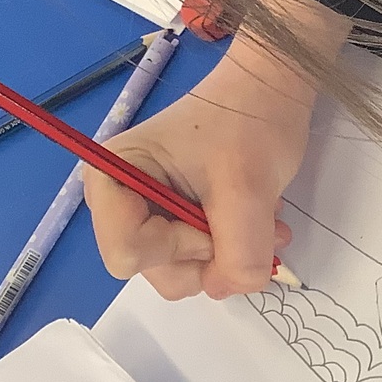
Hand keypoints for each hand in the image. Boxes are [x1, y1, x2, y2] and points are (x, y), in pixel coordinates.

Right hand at [83, 0, 342, 299]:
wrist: (270, 92)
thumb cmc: (251, 124)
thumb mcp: (249, 192)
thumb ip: (238, 256)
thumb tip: (227, 289)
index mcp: (110, 179)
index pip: (126, 254)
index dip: (178, 247)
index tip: (212, 215)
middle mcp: (115, 202)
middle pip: (152, 268)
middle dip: (208, 255)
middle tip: (246, 219)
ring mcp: (143, 214)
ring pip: (178, 272)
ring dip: (225, 254)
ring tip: (258, 219)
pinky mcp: (169, 220)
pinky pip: (194, 261)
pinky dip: (228, 249)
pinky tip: (252, 220)